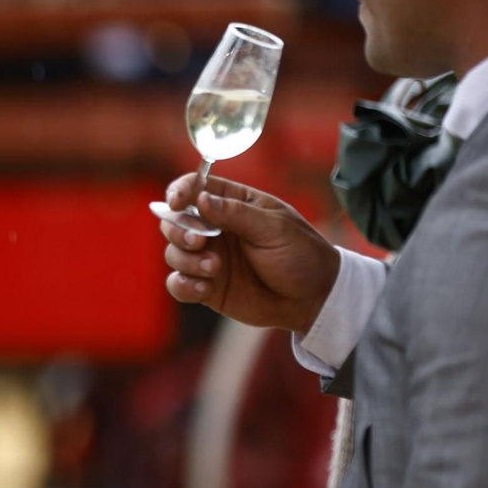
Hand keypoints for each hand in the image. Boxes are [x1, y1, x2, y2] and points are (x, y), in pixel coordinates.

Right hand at [159, 174, 340, 333]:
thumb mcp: (274, 228)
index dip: (179, 191)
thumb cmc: (301, 255)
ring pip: (173, 253)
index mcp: (233, 204)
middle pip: (175, 221)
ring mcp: (208, 258)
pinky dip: (183, 285)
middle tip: (198, 242)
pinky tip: (204, 288)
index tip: (176, 203)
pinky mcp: (206, 286)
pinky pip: (178, 284)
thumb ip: (236, 213)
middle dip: (178, 230)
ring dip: (186, 260)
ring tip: (214, 269)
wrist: (314, 299)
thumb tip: (201, 199)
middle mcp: (215, 229)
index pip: (195, 187)